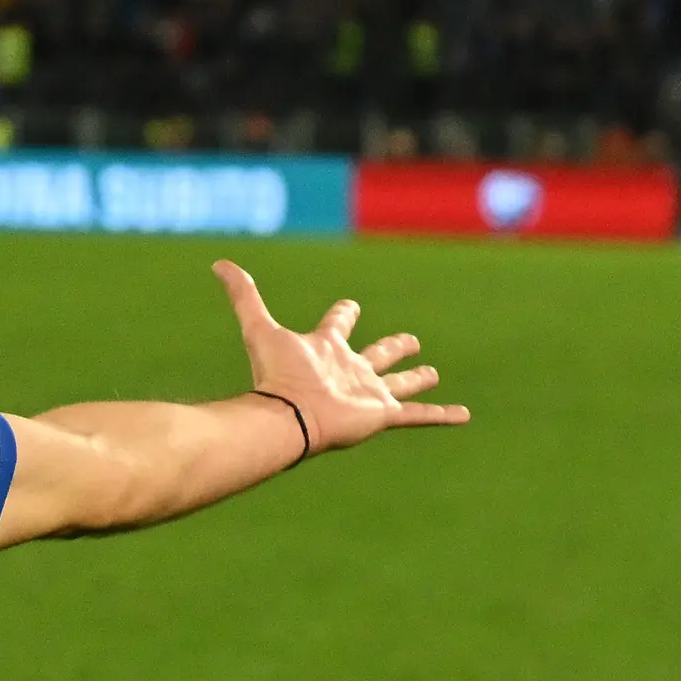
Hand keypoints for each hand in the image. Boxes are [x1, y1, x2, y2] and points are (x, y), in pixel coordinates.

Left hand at [214, 258, 468, 455]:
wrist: (288, 416)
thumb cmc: (276, 374)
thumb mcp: (259, 327)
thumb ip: (242, 296)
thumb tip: (217, 264)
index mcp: (326, 349)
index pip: (338, 325)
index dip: (343, 314)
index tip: (350, 304)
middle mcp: (349, 372)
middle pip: (375, 355)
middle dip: (393, 347)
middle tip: (411, 340)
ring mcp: (367, 394)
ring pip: (399, 384)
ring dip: (416, 380)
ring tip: (433, 374)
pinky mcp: (382, 414)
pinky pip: (418, 416)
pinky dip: (441, 415)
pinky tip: (463, 415)